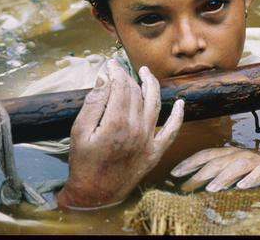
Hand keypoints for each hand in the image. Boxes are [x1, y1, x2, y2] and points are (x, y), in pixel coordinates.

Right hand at [56, 59, 184, 208]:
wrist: (95, 195)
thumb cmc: (84, 163)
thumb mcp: (79, 131)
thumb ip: (93, 103)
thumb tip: (105, 79)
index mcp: (116, 122)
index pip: (120, 86)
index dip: (115, 71)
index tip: (110, 64)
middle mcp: (136, 128)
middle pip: (136, 93)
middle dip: (128, 77)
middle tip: (120, 69)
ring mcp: (148, 140)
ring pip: (155, 104)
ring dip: (152, 85)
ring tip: (146, 73)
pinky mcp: (156, 151)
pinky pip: (172, 130)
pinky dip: (178, 116)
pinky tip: (180, 103)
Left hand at [170, 147, 259, 192]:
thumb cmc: (251, 168)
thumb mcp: (231, 167)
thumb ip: (215, 172)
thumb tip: (191, 183)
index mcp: (228, 152)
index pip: (205, 155)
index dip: (189, 162)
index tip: (174, 173)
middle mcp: (238, 154)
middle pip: (217, 162)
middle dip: (200, 174)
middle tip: (186, 187)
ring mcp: (254, 160)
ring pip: (237, 166)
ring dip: (223, 177)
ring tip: (211, 189)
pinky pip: (259, 173)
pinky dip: (251, 179)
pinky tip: (242, 187)